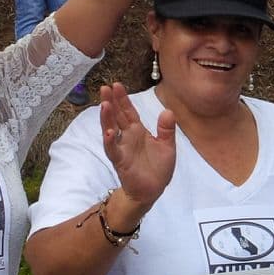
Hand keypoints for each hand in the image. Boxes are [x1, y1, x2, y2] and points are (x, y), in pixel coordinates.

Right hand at [99, 82, 175, 206]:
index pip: (129, 112)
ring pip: (111, 130)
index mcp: (138, 131)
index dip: (123, 99)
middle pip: (117, 117)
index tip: (116, 85)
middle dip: (111, 102)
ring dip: (107, 118)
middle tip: (105, 88)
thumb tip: (168, 111)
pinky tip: (109, 132)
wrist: (153, 189)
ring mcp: (122, 148)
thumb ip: (166, 129)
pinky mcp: (121, 161)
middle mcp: (127, 137)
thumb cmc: (158, 167)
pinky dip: (111, 141)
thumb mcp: (167, 146)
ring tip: (105, 105)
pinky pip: (113, 150)